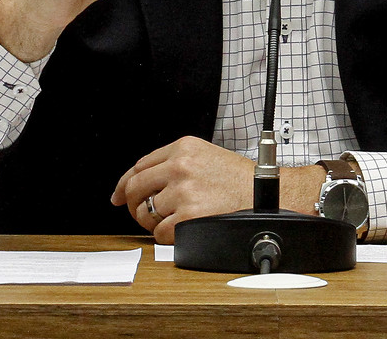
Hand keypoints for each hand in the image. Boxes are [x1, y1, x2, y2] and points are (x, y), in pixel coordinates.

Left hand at [110, 137, 326, 242]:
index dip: (124, 184)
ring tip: (171, 221)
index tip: (119, 196)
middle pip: (135, 188)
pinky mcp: (189, 216)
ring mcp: (183, 191)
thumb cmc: (239, 179)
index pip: (139, 165)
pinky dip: (166, 237)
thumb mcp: (206, 156)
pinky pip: (160, 232)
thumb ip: (174, 164)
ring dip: (153, 222)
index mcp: (183, 148)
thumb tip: (138, 184)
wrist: (267, 194)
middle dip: (132, 205)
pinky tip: (181, 230)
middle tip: (140, 214)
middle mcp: (180, 166)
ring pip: (146, 213)